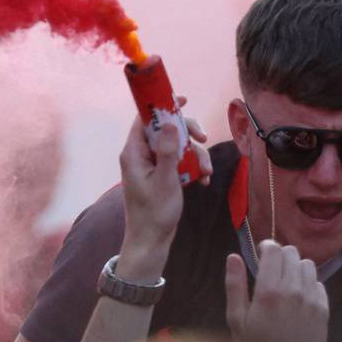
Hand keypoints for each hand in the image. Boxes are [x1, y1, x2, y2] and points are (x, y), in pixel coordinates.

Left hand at [116, 100, 209, 276]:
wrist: (152, 240)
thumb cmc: (154, 213)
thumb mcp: (165, 180)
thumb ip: (167, 151)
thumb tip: (170, 124)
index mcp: (134, 153)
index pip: (144, 118)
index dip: (162, 106)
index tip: (182, 100)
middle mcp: (142, 155)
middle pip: (166, 129)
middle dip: (188, 134)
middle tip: (203, 139)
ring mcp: (153, 165)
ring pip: (177, 146)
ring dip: (196, 156)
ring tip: (206, 172)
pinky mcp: (163, 175)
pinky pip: (180, 162)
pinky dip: (193, 168)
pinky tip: (204, 180)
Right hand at [224, 240, 328, 341]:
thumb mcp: (236, 320)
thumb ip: (235, 285)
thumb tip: (233, 256)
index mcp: (269, 291)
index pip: (274, 250)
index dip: (267, 247)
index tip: (262, 253)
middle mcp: (294, 291)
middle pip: (292, 254)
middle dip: (281, 256)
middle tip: (272, 270)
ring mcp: (312, 301)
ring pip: (308, 266)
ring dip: (296, 269)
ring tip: (286, 284)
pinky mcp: (324, 312)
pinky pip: (319, 285)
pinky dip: (309, 285)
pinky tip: (299, 299)